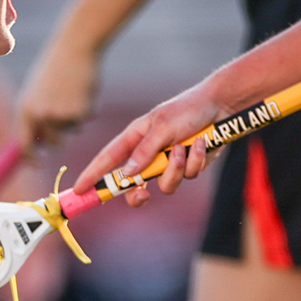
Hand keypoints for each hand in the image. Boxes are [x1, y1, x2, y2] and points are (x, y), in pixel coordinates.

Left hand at [18, 41, 99, 151]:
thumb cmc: (54, 69)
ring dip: (74, 117)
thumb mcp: (35, 92)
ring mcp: (62, 115)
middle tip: (64, 118)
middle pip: (52, 143)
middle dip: (59, 137)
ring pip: (71, 130)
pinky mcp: (81, 113)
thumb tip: (35, 142)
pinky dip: (86, 109)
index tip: (38, 162)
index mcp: (25, 110)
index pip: (24, 145)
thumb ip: (34, 116)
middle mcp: (41, 116)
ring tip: (72, 92)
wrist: (74, 48)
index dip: (31, 158)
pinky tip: (83, 90)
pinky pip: (85, 120)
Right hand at [70, 83, 222, 206]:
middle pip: (134, 185)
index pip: (108, 159)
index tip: (79, 190)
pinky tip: (201, 144)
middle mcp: (150, 153)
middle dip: (139, 193)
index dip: (93, 175)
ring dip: (176, 168)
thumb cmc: (188, 109)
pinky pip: (188, 176)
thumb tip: (126, 175)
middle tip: (144, 194)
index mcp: (136, 138)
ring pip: (165, 184)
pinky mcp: (188, 166)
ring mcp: (169, 162)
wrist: (221, 106)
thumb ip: (144, 152)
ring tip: (184, 147)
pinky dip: (195, 161)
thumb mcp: (163, 127)